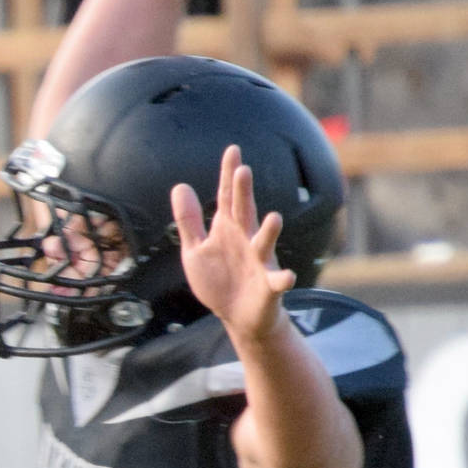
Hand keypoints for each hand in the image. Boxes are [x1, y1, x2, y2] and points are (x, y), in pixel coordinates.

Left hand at [174, 146, 291, 348]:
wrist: (238, 317)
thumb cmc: (219, 280)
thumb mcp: (196, 250)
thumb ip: (189, 220)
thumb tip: (180, 185)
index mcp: (228, 229)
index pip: (228, 197)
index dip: (229, 175)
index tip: (233, 150)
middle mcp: (247, 240)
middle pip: (245, 213)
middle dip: (244, 194)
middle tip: (243, 171)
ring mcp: (260, 262)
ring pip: (265, 243)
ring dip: (270, 232)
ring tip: (274, 217)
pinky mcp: (269, 287)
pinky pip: (278, 282)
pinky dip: (283, 279)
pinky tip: (287, 277)